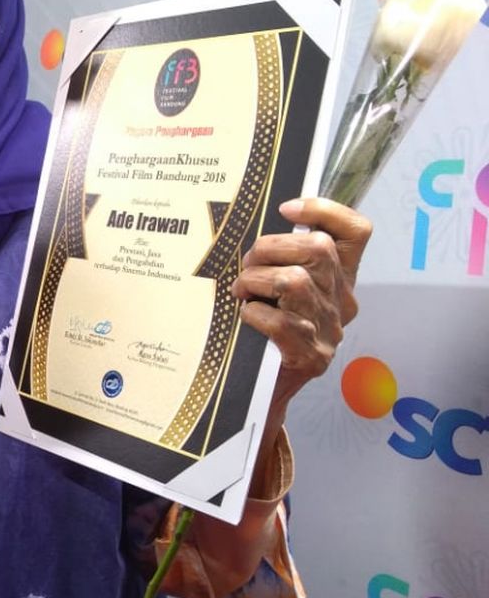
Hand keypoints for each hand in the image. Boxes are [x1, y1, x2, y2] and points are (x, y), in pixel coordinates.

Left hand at [232, 197, 372, 417]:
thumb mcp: (282, 287)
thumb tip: (261, 227)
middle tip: (249, 264)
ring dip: (256, 281)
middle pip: (317, 249)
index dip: (326, 211)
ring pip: (294, 281)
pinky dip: (253, 313)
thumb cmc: (267, 328)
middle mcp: (341, 301)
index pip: (355, 232)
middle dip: (270, 247)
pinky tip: (247, 317)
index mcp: (339, 279)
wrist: (264, 388)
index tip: (288, 209)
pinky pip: (278, 320)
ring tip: (242, 291)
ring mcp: (328, 329)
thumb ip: (285, 258)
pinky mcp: (310, 356)